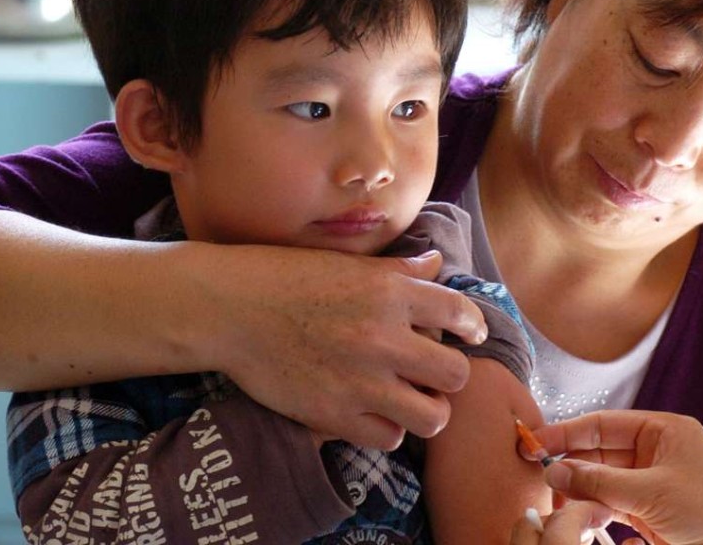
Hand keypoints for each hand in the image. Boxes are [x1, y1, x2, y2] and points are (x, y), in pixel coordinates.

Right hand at [204, 244, 487, 449]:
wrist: (230, 309)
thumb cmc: (285, 278)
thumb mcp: (346, 265)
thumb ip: (398, 272)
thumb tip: (436, 264)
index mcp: (389, 293)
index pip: (460, 314)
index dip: (472, 327)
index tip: (468, 335)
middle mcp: (382, 338)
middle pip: (455, 374)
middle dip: (449, 374)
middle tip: (430, 372)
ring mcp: (360, 380)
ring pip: (432, 417)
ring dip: (426, 409)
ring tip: (409, 399)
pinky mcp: (334, 414)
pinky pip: (389, 438)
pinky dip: (387, 428)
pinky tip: (374, 412)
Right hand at [522, 411, 702, 544]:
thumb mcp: (652, 494)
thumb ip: (598, 481)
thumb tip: (554, 472)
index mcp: (665, 432)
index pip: (603, 424)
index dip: (566, 433)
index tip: (534, 443)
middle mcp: (659, 453)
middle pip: (600, 452)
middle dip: (570, 464)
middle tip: (538, 475)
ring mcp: (657, 485)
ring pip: (604, 482)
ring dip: (580, 492)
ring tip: (555, 502)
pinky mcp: (655, 515)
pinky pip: (615, 507)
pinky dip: (596, 513)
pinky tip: (579, 519)